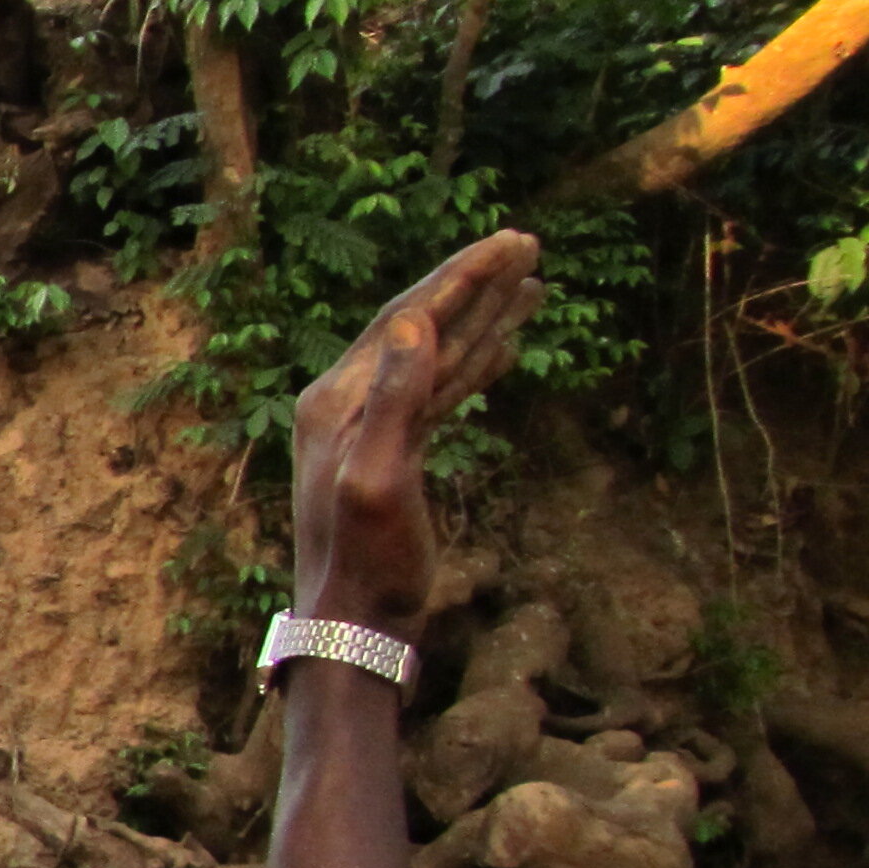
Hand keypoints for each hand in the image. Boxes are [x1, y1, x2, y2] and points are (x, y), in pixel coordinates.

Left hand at [290, 230, 541, 634]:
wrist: (357, 625)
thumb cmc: (367, 563)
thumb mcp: (379, 480)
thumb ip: (394, 403)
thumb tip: (415, 322)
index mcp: (338, 401)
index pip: (405, 319)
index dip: (459, 278)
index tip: (511, 242)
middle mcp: (347, 405)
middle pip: (421, 326)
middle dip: (474, 285)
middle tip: (526, 243)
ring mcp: (371, 428)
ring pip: (437, 358)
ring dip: (482, 319)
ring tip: (531, 281)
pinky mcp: (397, 454)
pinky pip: (440, 394)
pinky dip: (473, 365)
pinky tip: (503, 347)